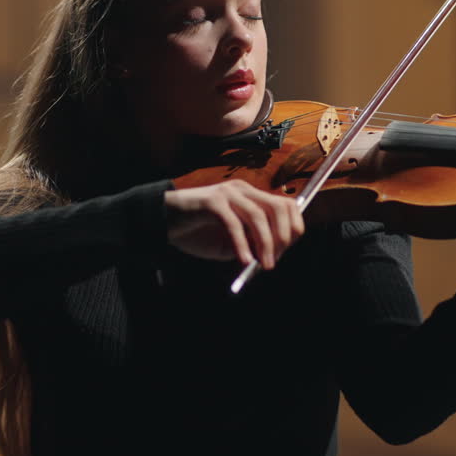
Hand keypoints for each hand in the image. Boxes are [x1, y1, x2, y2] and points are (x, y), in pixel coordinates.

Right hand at [164, 180, 304, 268]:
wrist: (162, 222)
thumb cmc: (197, 232)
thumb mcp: (231, 241)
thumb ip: (251, 244)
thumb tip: (273, 255)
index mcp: (251, 196)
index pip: (286, 205)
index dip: (293, 227)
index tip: (286, 250)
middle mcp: (243, 190)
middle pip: (278, 207)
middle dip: (283, 237)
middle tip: (274, 260)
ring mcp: (227, 193)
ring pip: (259, 216)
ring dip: (265, 244)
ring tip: (263, 265)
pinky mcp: (212, 201)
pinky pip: (234, 223)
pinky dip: (242, 244)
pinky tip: (243, 260)